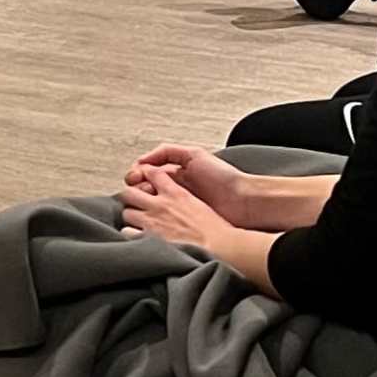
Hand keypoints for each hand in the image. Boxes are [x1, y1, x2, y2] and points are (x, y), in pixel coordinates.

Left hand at [118, 164, 234, 255]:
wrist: (222, 247)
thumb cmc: (217, 230)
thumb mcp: (200, 204)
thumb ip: (184, 198)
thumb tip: (178, 200)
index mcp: (176, 193)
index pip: (152, 173)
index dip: (145, 176)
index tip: (145, 183)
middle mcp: (160, 204)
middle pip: (130, 191)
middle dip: (130, 198)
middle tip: (136, 206)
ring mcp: (152, 220)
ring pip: (126, 211)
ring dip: (130, 216)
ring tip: (137, 224)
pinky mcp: (148, 237)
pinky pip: (126, 232)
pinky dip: (130, 234)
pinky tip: (137, 238)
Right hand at [126, 143, 272, 231]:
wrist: (242, 202)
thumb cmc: (222, 177)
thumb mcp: (194, 155)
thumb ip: (167, 152)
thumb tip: (142, 161)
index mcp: (176, 173)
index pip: (146, 173)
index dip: (137, 174)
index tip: (134, 177)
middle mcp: (175, 190)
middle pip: (144, 189)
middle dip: (136, 189)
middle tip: (138, 191)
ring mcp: (177, 208)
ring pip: (149, 205)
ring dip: (142, 203)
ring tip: (145, 203)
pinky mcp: (182, 223)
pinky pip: (160, 222)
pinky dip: (150, 220)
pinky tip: (149, 217)